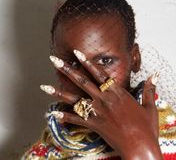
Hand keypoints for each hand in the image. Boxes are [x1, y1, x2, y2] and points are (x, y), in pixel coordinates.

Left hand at [40, 49, 162, 159]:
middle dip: (67, 69)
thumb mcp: (149, 106)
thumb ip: (148, 90)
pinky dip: (64, 116)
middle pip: (82, 81)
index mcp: (116, 92)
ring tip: (44, 86)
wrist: (140, 145)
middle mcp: (104, 99)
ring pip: (74, 99)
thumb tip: (154, 77)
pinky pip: (75, 119)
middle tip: (54, 60)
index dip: (87, 62)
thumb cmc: (146, 127)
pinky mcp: (93, 124)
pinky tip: (53, 112)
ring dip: (58, 92)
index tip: (76, 52)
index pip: (99, 73)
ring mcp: (97, 111)